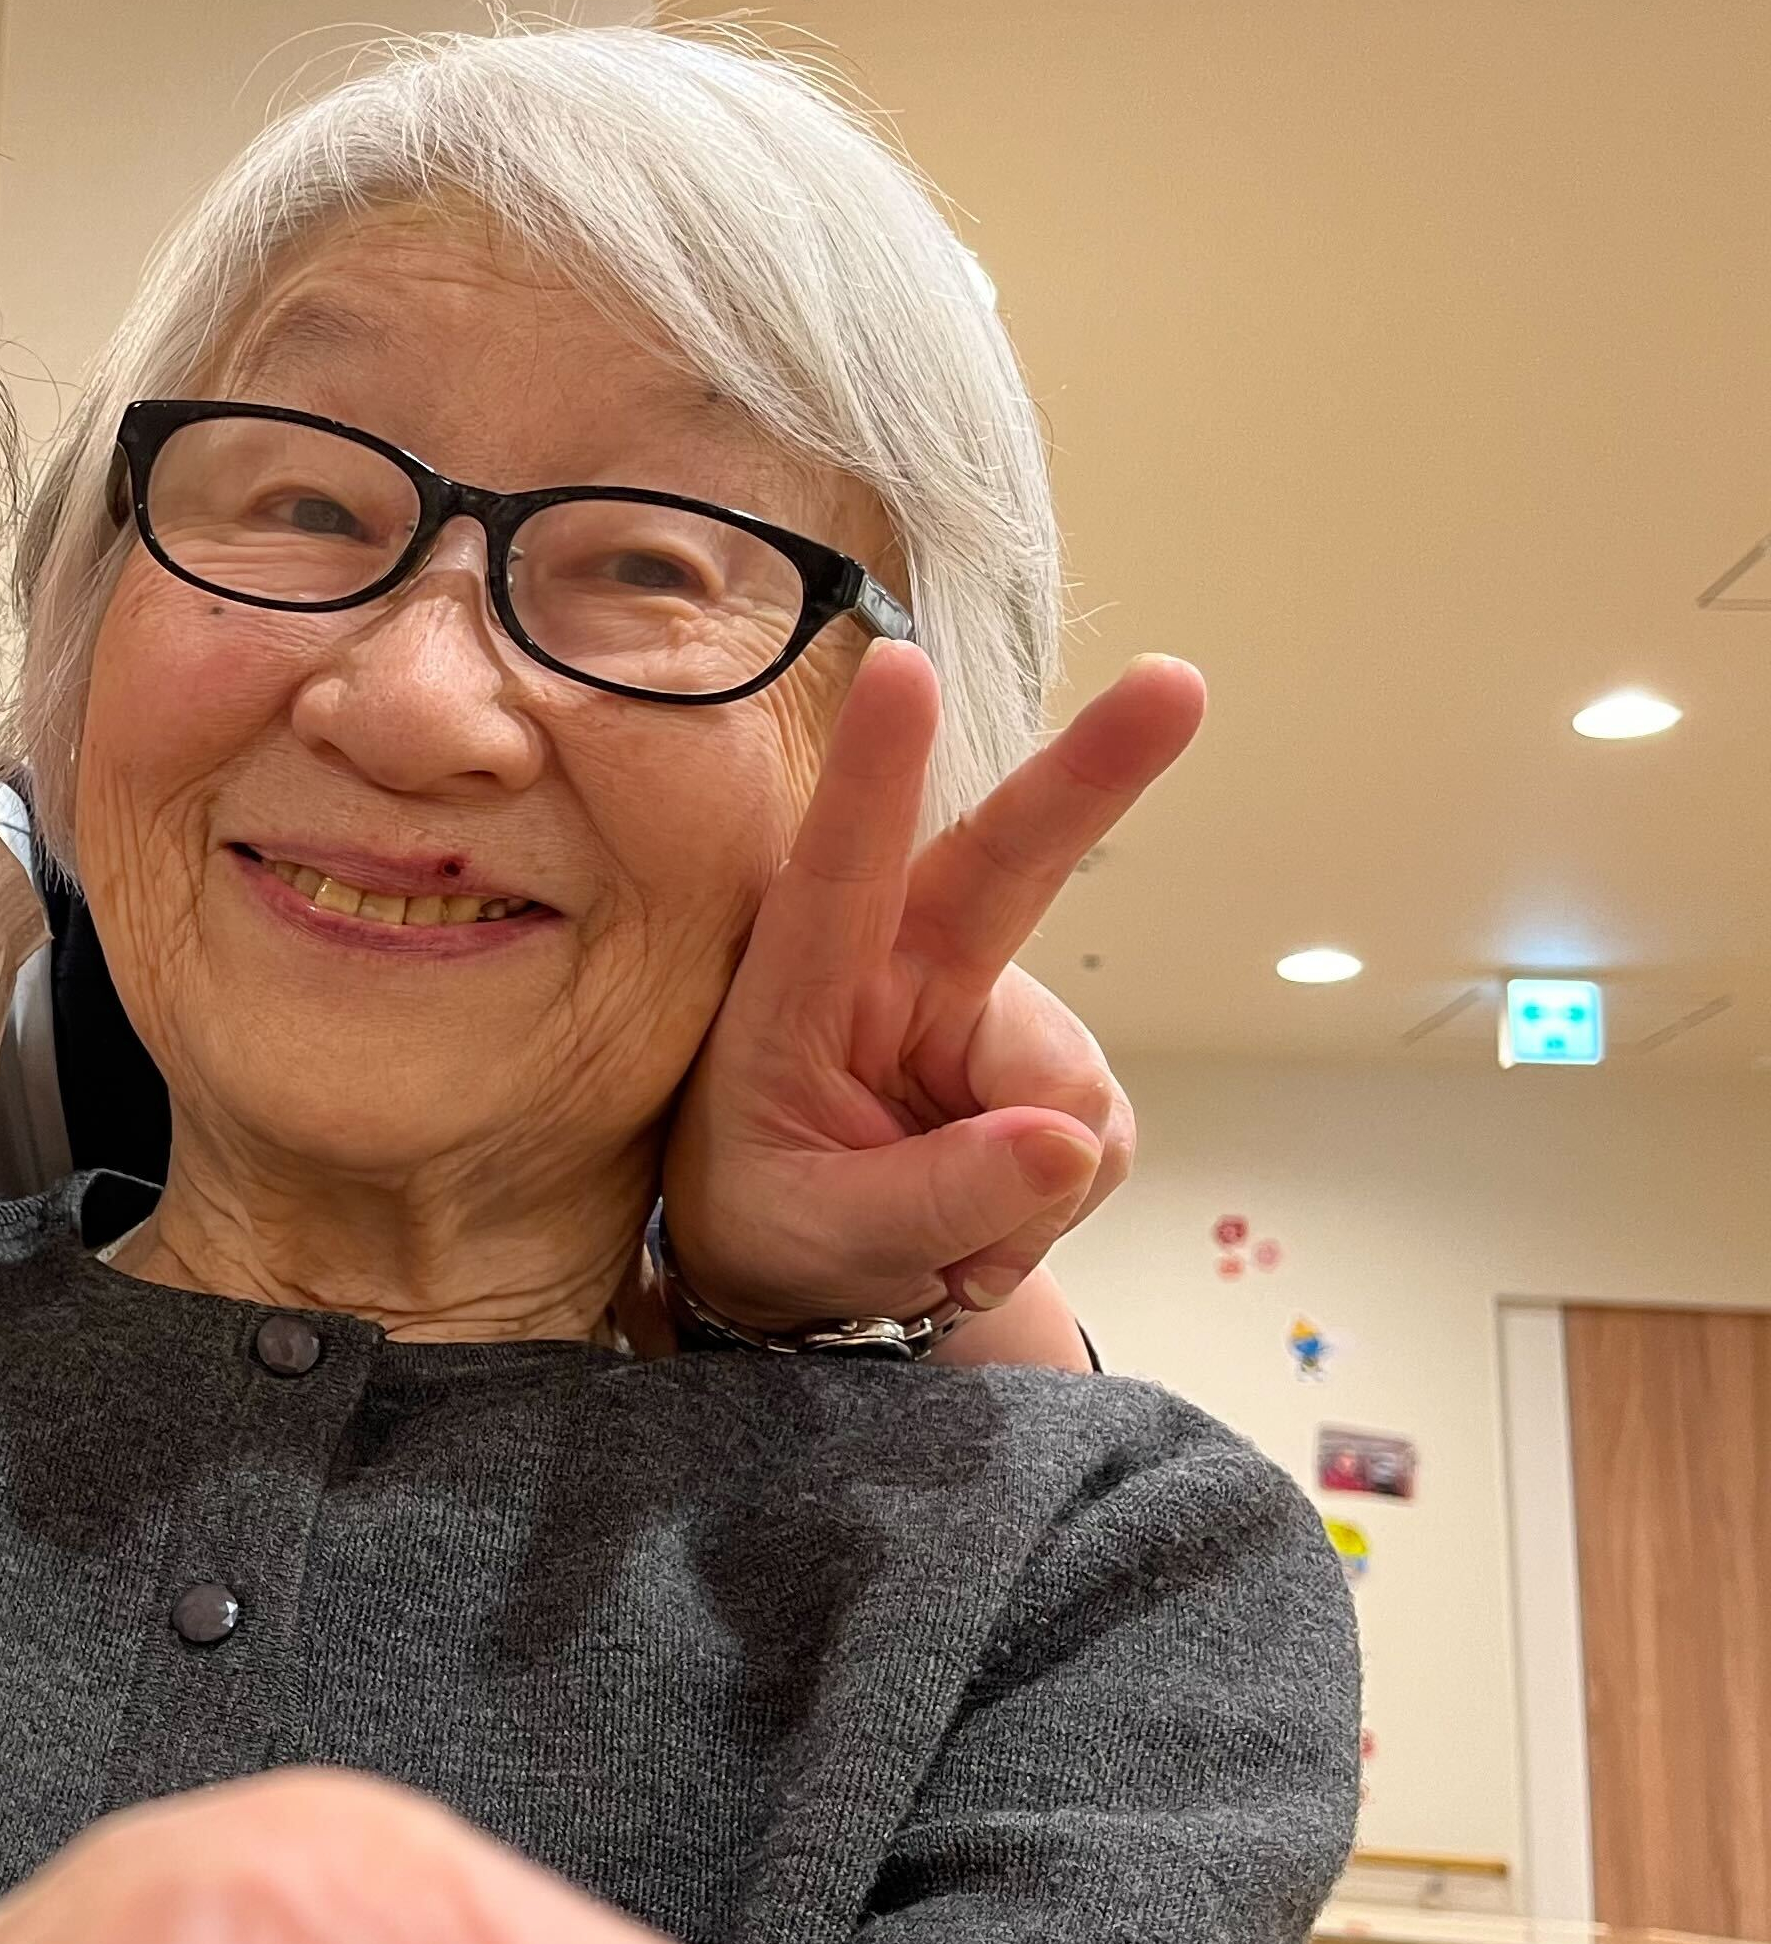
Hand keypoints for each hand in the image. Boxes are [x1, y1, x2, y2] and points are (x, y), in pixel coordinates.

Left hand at [664, 644, 1202, 1329]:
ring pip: (1070, 1093)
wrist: (802, 1275)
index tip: (903, 668)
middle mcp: (903, 967)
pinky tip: (983, 1222)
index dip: (875, 772)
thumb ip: (929, 1198)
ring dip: (1025, 1193)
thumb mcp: (815, 1234)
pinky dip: (1049, 1207)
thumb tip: (1065, 1144)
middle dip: (1095, 771)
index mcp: (801, 985)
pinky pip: (1094, 1142)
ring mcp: (989, 1011)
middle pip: (1009, 861)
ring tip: (941, 1236)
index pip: (835, 869)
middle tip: (1175, 685)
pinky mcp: (1050, 1069)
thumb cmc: (767, 1218)